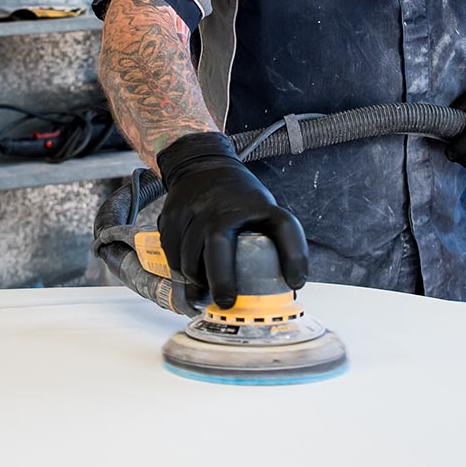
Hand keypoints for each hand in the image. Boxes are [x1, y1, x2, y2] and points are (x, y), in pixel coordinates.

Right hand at [157, 132, 307, 307]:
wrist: (201, 165)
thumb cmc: (237, 196)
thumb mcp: (264, 209)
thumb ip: (280, 242)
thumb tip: (292, 282)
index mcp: (255, 204)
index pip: (283, 227)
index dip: (293, 256)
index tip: (294, 282)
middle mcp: (222, 205)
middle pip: (219, 242)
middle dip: (222, 278)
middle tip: (226, 301)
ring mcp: (193, 209)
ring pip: (189, 259)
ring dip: (197, 280)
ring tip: (206, 287)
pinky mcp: (171, 217)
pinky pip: (172, 256)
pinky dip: (180, 270)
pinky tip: (191, 269)